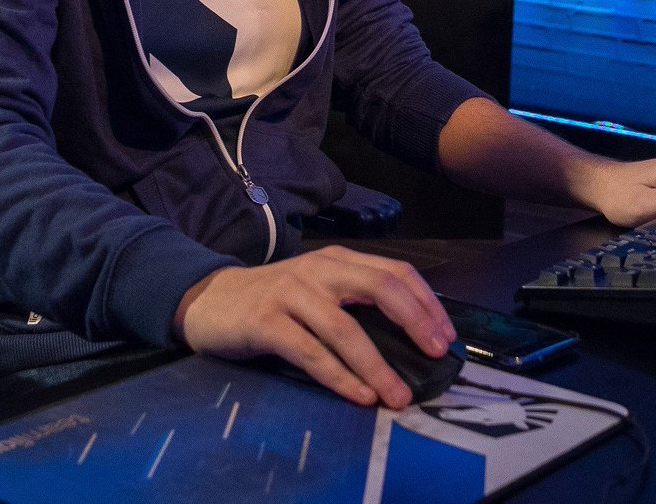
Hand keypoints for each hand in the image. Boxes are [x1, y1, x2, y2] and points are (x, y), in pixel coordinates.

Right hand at [173, 245, 454, 408]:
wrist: (208, 299)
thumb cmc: (272, 300)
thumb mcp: (317, 289)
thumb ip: (354, 301)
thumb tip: (411, 339)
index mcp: (336, 260)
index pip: (394, 271)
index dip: (426, 302)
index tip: (446, 336)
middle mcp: (317, 270)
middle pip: (378, 287)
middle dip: (414, 321)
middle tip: (436, 355)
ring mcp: (290, 293)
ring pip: (344, 327)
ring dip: (377, 365)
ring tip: (398, 395)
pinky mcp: (266, 321)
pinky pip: (310, 351)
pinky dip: (339, 376)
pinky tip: (359, 395)